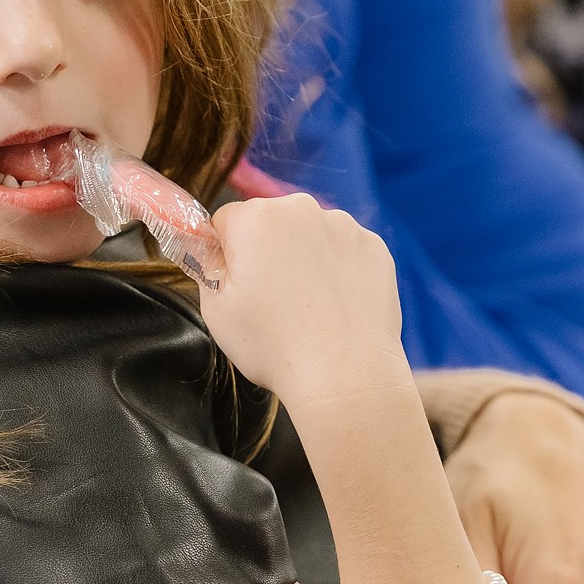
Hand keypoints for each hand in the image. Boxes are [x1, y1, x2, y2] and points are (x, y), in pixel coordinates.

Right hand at [196, 194, 405, 408]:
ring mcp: (345, 227)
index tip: (237, 284)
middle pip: (272, 222)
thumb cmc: (274, 345)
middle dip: (268, 251)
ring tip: (308, 307)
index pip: (227, 222)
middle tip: (272, 300)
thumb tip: (214, 251)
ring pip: (311, 235)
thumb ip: (208, 267)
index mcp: (257, 219)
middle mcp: (303, 210)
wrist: (344, 374)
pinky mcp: (375, 247)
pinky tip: (336, 305)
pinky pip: (346, 250)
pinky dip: (340, 270)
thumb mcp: (215, 310)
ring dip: (305, 258)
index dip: (227, 254)